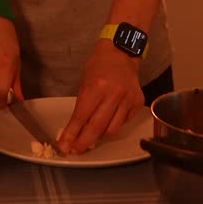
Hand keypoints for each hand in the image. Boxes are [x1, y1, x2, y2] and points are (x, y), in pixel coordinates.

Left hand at [58, 40, 144, 154]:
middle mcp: (114, 95)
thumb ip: (81, 107)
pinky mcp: (137, 103)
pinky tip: (107, 122)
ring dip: (100, 136)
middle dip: (84, 142)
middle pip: (97, 127)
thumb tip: (73, 131)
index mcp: (97, 87)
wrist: (122, 53)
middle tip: (76, 150)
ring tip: (91, 137)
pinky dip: (113, 126)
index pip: (82, 117)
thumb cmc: (99, 66)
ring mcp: (128, 100)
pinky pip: (123, 123)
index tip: (65, 145)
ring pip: (112, 130)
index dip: (72, 134)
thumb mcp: (84, 83)